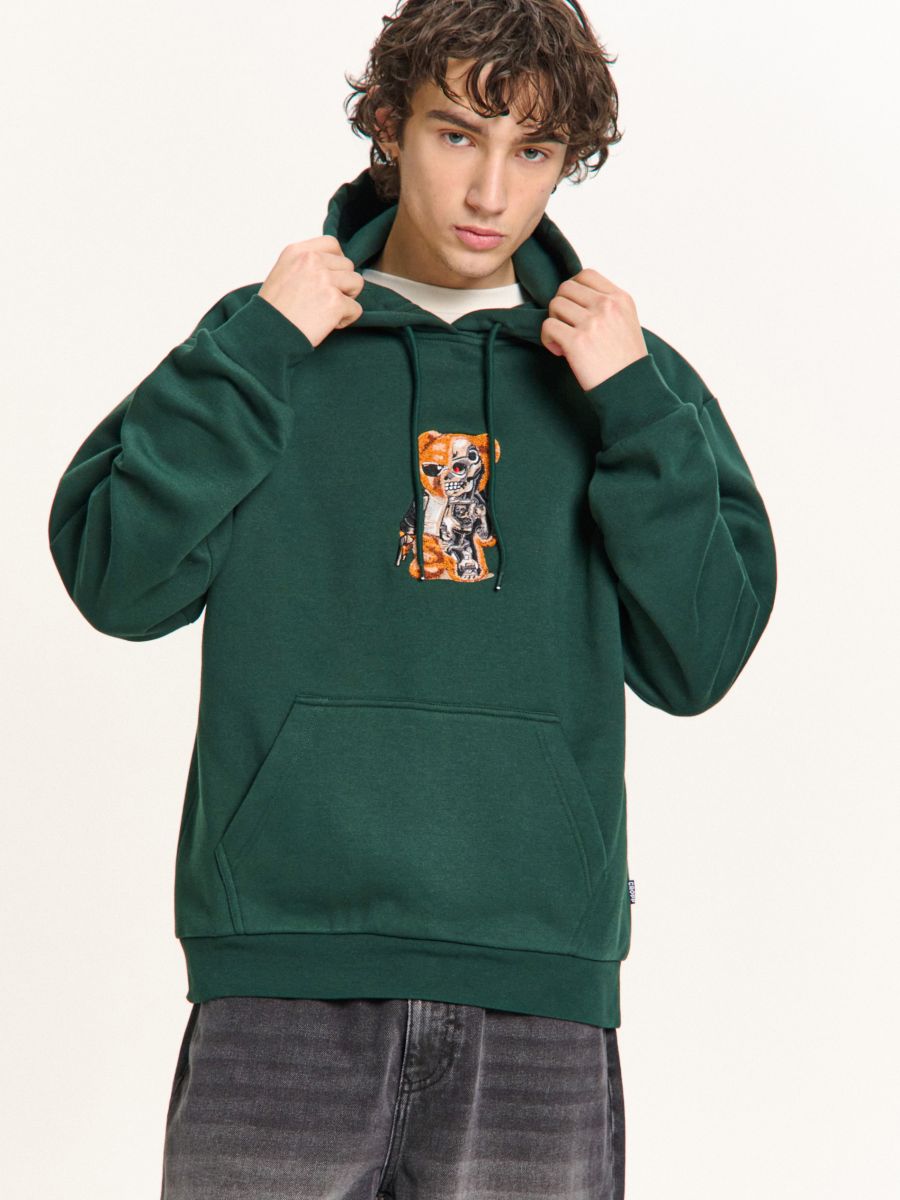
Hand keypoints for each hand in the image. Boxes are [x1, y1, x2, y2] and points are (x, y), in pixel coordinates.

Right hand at [258, 236, 363, 347]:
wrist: (268, 335)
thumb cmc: (274, 311)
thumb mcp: (283, 274)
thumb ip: (306, 265)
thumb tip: (332, 267)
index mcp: (297, 251)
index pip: (332, 244)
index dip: (337, 262)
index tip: (330, 277)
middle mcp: (312, 261)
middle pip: (348, 264)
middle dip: (342, 283)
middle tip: (324, 300)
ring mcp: (324, 280)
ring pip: (356, 282)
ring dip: (347, 299)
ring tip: (327, 311)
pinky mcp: (335, 301)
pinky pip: (356, 308)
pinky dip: (345, 319)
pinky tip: (326, 324)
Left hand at [541, 268, 648, 390]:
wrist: (631, 389)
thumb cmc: (626, 362)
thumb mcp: (627, 323)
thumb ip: (607, 306)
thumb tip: (575, 298)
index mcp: (620, 298)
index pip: (586, 275)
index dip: (573, 291)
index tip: (575, 310)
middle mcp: (607, 306)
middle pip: (566, 288)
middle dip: (561, 307)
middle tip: (568, 327)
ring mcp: (592, 322)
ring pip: (555, 305)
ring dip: (554, 322)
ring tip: (564, 341)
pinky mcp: (577, 341)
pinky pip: (548, 326)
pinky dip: (547, 339)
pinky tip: (559, 351)